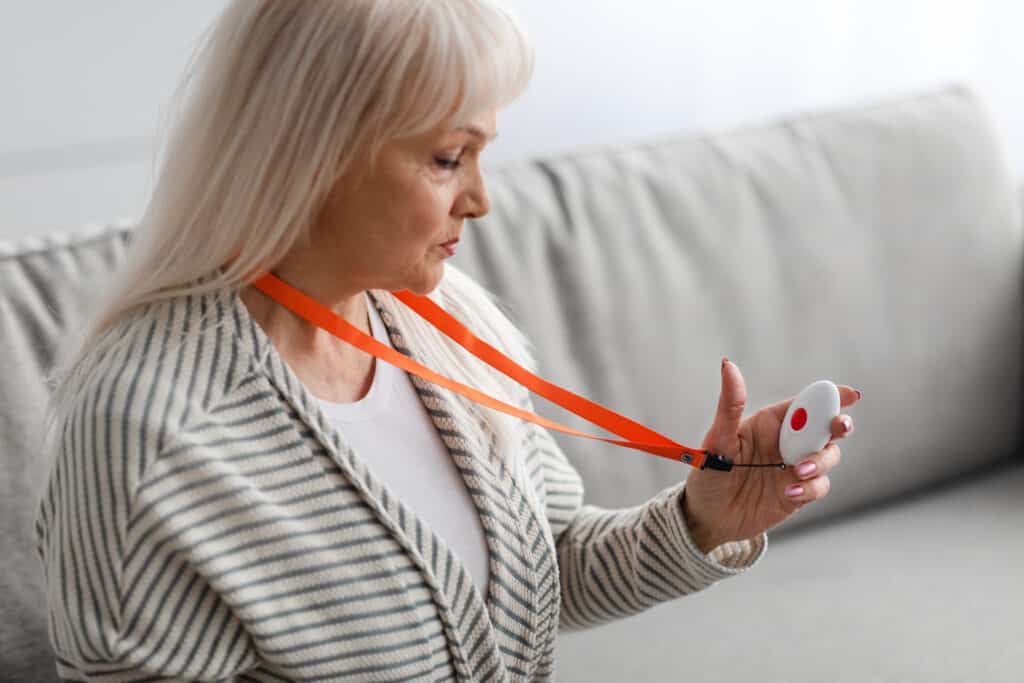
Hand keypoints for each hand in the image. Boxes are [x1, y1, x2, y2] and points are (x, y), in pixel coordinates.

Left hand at [682, 359, 860, 552]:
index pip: (806, 402)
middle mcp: (787, 442)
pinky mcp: (799, 492)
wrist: (707, 517)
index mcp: (771, 422)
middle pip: (826, 426)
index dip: (831, 396)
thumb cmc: (708, 473)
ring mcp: (795, 467)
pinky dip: (811, 487)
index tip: (850, 394)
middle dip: (839, 424)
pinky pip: (820, 486)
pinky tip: (790, 492)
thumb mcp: (717, 439)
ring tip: (798, 471)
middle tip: (840, 427)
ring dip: (821, 461)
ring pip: (828, 455)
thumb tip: (728, 364)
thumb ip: (730, 405)